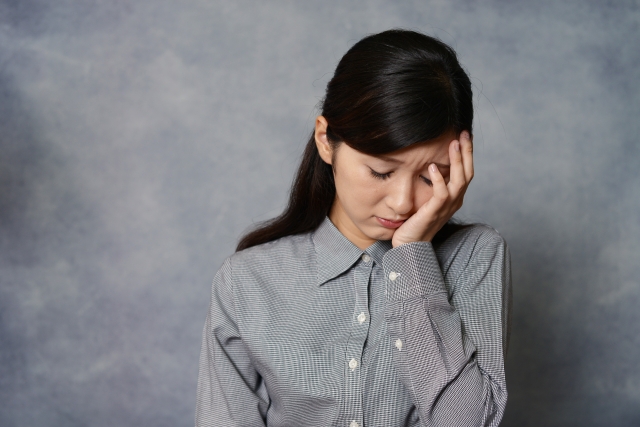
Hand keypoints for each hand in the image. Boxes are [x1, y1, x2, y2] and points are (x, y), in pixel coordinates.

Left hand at [391, 131, 473, 247]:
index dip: (467, 154)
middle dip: (467, 152)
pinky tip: (433, 166)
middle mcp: (455, 201)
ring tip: (453, 144)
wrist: (410, 245)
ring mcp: (446, 207)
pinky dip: (439, 179)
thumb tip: (429, 163)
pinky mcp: (434, 212)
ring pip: (458, 181)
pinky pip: (441, 194)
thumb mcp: (427, 199)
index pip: (466, 172)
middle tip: (465, 133)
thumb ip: (432, 185)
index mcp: (454, 197)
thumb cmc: (416, 222)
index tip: (464, 136)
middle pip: (467, 173)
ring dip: (457, 161)